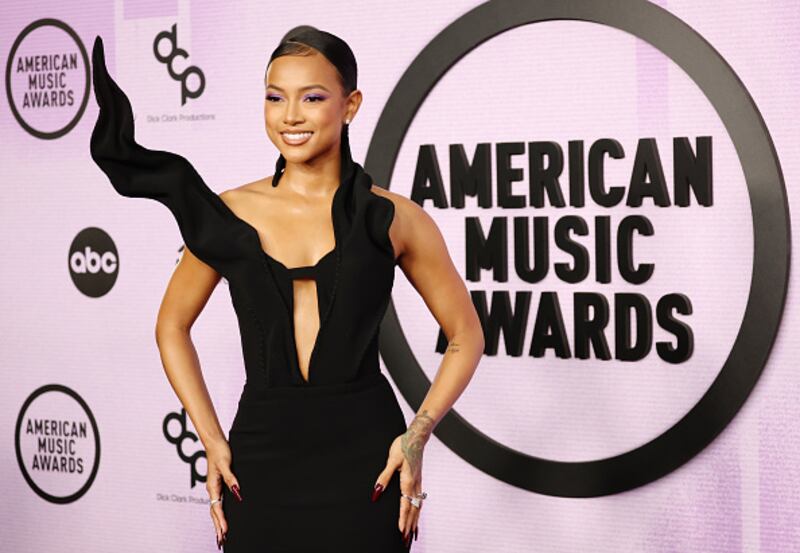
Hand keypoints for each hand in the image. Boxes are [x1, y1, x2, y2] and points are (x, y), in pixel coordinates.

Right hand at [205, 439, 241, 548]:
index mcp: (212, 486)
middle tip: (221, 541)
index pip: (216, 508)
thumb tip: (237, 492)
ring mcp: (214, 488)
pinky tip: (223, 518)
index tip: (225, 531)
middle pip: (214, 512)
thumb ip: (231, 479)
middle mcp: (212, 489)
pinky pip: (218, 503)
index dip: (221, 520)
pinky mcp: (218, 485)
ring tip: (221, 535)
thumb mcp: (226, 464)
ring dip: (218, 522)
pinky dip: (219, 513)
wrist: (215, 443)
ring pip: (215, 509)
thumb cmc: (220, 452)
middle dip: (217, 527)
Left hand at [373, 410, 434, 545]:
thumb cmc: (402, 446)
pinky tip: (417, 515)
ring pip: (418, 506)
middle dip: (410, 525)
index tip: (401, 531)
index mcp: (408, 481)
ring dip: (415, 520)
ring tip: (413, 534)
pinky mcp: (419, 480)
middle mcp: (415, 484)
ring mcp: (419, 483)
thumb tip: (376, 492)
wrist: (417, 436)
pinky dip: (418, 511)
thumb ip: (383, 477)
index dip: (403, 519)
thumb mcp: (391, 460)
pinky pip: (420, 500)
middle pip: (413, 509)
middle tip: (406, 540)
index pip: (405, 504)